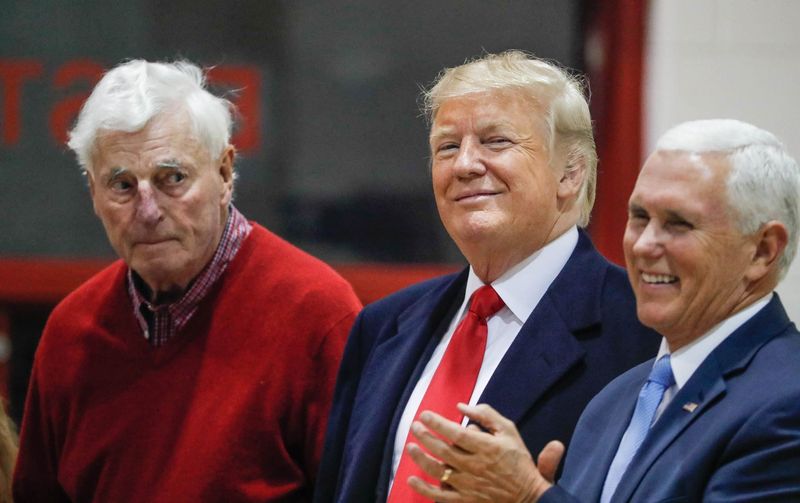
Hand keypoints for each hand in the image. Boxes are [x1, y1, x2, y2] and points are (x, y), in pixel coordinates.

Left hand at [405, 403, 563, 501]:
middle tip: (414, 426)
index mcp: (486, 448)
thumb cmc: (517, 460)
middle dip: (425, 436)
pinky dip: (424, 489)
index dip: (438, 423)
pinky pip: (440, 496)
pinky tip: (412, 478)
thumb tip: (461, 406)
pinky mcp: (465, 500)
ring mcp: (469, 485)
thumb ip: (486, 415)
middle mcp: (475, 466)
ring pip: (438, 472)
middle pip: (443, 450)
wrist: (528, 496)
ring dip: (421, 458)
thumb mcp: (508, 431)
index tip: (425, 414)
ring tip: (410, 446)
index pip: (457, 433)